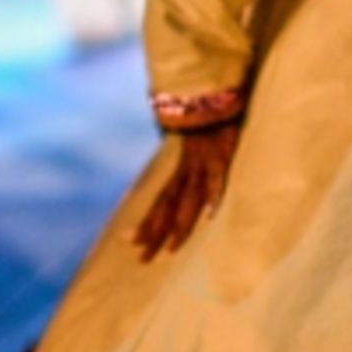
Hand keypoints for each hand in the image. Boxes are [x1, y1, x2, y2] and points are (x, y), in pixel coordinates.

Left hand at [133, 122, 241, 262]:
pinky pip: (217, 175)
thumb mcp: (199, 141)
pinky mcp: (221, 152)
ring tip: (171, 249)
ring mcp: (203, 161)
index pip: (161, 198)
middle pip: (168, 204)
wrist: (217, 92)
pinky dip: (213, 192)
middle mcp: (187, 168)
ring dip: (180, 223)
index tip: (130, 242)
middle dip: (155, 232)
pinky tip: (211, 213)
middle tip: (142, 259)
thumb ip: (191, 159)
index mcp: (182, 167)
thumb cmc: (211, 116)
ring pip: (189, 197)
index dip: (148, 220)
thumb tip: (183, 171)